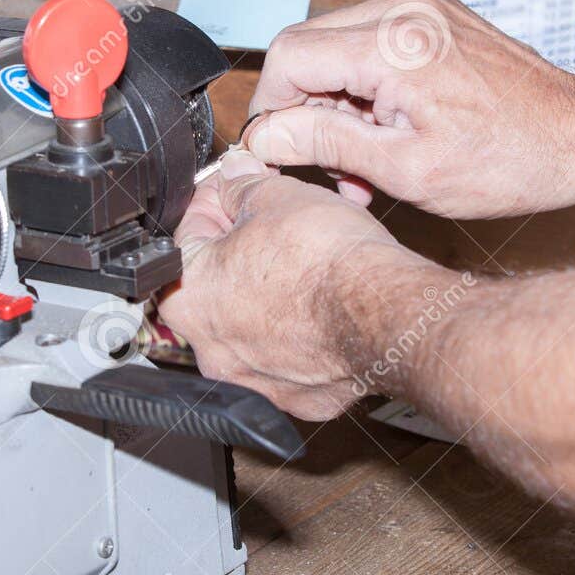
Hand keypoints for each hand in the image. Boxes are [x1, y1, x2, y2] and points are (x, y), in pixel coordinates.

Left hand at [159, 150, 428, 420]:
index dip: (218, 199)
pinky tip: (321, 308)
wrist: (385, 314)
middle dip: (242, 248)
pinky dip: (299, 334)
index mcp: (188, 293)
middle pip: (217, 283)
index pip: (188, 230)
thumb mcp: (277, 196)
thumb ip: (243, 185)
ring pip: (250, 325)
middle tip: (275, 224)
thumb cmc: (328, 260)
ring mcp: (250, 378)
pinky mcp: (293, 398)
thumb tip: (236, 177)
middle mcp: (209, 346)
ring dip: (268, 293)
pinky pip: (287, 358)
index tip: (238, 189)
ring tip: (303, 267)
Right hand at [244, 0, 574, 218]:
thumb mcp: (407, 169)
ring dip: (335, 105)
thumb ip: (326, 144)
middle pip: (307, 47)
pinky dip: (364, 89)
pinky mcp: (435, 15)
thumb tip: (265, 135)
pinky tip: (386, 134)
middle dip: (305, 110)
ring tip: (363, 162)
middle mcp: (405, 10)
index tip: (278, 151)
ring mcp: (422, 6)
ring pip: (336, 47)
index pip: (288, 56)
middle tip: (331, 167)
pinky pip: (370, 44)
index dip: (270, 109)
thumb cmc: (510, 161)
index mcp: (393, 44)